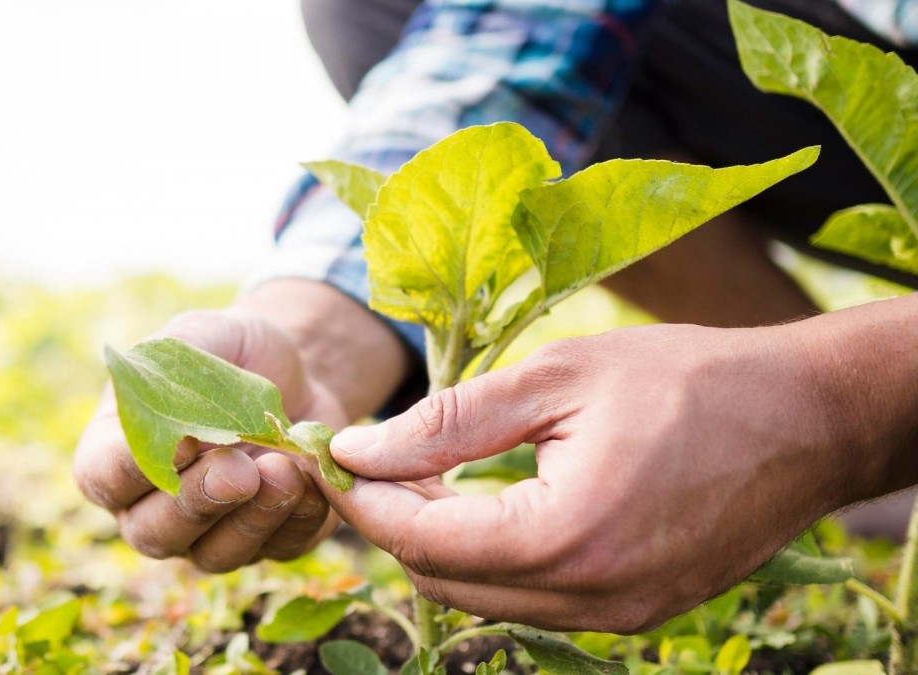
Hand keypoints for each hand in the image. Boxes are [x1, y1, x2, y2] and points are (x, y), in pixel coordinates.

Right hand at [74, 307, 346, 571]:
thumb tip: (176, 431)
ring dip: (252, 518)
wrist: (296, 371)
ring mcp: (209, 533)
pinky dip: (299, 518)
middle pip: (155, 533)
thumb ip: (172, 371)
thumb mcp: (199, 336)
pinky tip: (312, 479)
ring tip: (284, 471)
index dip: (133, 469)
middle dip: (198, 502)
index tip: (179, 441)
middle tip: (239, 470)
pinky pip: (279, 548)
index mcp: (117, 454)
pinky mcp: (269, 541)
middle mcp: (153, 507)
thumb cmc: (230, 353)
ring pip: (216, 554)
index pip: (104, 478)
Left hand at [320, 319, 894, 632]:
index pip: (422, 539)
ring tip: (417, 475)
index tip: (329, 455)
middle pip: (442, 581)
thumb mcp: (557, 379)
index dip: (363, 498)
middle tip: (366, 461)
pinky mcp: (635, 614)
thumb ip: (448, 422)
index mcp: (565, 536)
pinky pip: (531, 600)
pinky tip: (481, 503)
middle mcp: (590, 598)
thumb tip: (358, 450)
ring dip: (438, 543)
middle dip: (391, 522)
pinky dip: (490, 558)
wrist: (807, 419)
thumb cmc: (688, 380)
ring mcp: (616, 618)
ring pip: (483, 599)